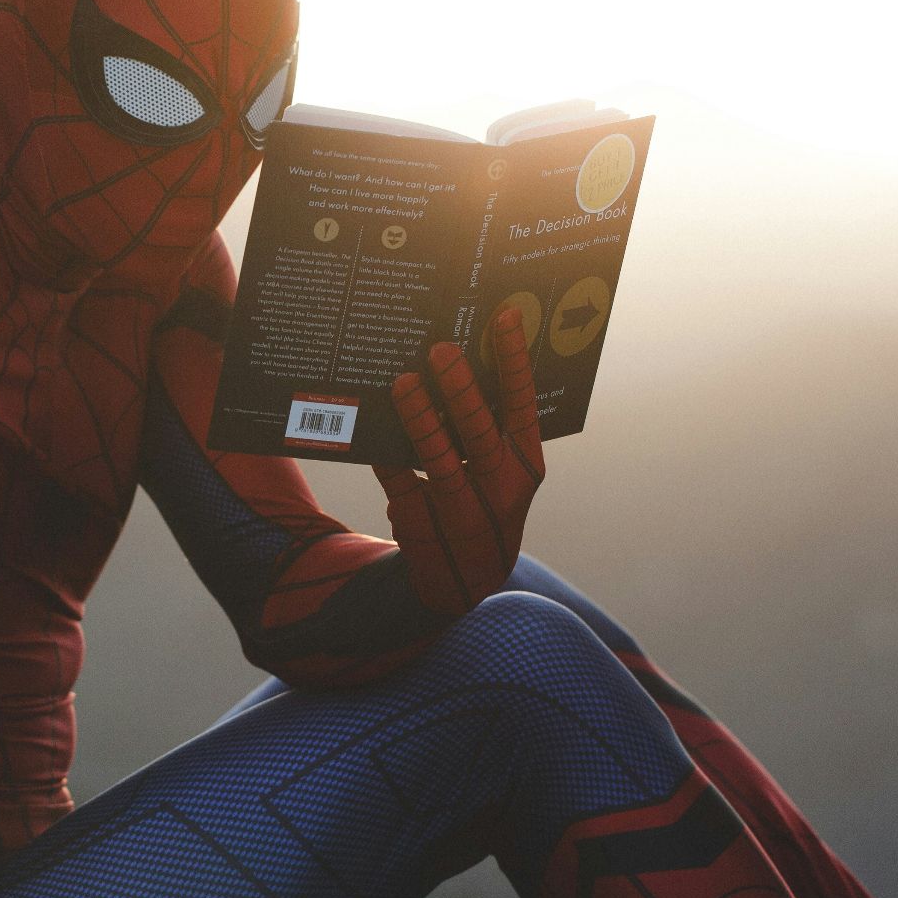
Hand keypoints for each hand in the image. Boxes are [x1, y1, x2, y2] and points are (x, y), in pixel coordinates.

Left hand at [374, 305, 544, 613]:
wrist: (464, 580)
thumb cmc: (484, 500)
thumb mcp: (503, 470)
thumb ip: (492, 425)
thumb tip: (457, 360)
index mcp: (525, 464)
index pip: (522, 405)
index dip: (515, 361)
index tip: (504, 317)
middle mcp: (499, 489)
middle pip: (479, 432)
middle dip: (461, 390)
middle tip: (441, 350)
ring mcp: (460, 510)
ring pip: (438, 458)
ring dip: (420, 418)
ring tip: (403, 382)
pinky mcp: (419, 522)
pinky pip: (398, 480)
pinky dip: (385, 450)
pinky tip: (372, 419)